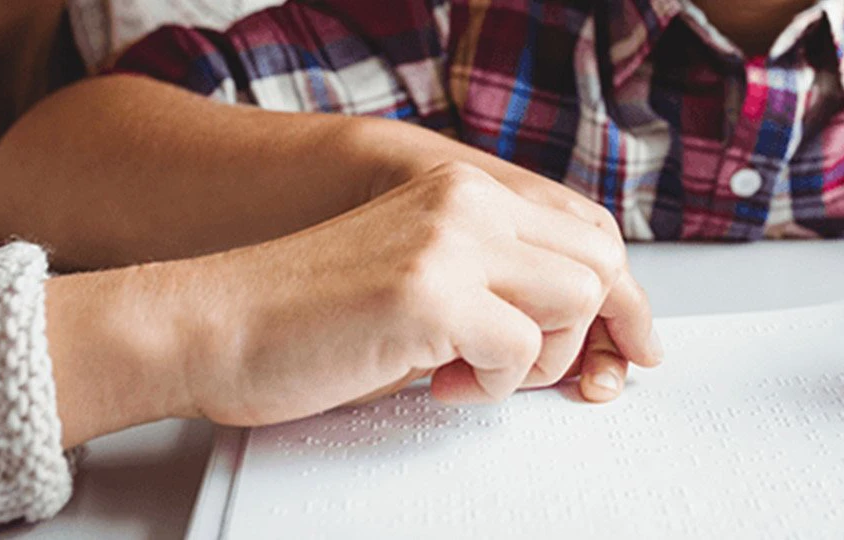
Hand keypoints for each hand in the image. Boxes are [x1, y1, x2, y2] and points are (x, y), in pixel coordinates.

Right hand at [161, 162, 656, 425]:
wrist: (211, 326)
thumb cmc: (303, 319)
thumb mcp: (419, 280)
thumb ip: (490, 282)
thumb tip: (577, 329)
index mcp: (462, 192)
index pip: (586, 232)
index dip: (622, 299)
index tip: (632, 347)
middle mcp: (465, 203)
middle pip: (598, 262)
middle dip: (591, 333)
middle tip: (551, 376)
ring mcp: (451, 244)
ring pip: (575, 302)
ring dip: (535, 360)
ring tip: (465, 372)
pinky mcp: (431, 294)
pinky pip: (521, 351)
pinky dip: (490, 387)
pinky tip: (432, 382)